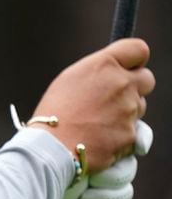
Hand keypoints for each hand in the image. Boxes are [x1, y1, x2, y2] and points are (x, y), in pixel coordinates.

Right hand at [30, 39, 154, 172]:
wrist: (51, 148)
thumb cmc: (53, 113)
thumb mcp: (69, 79)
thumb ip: (99, 72)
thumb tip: (117, 75)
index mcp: (105, 65)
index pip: (138, 50)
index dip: (134, 60)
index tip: (127, 68)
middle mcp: (122, 83)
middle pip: (146, 79)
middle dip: (134, 87)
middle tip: (111, 99)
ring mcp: (130, 110)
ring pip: (138, 108)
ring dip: (124, 113)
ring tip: (96, 123)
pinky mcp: (132, 135)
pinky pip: (133, 133)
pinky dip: (119, 136)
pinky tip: (98, 139)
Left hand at [33, 119, 151, 198]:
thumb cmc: (36, 168)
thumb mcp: (59, 146)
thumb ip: (86, 133)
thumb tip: (120, 124)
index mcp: (91, 145)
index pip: (129, 135)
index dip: (141, 139)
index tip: (137, 147)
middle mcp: (97, 167)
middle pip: (128, 167)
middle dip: (114, 174)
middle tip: (93, 178)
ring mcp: (98, 191)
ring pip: (125, 191)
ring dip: (106, 196)